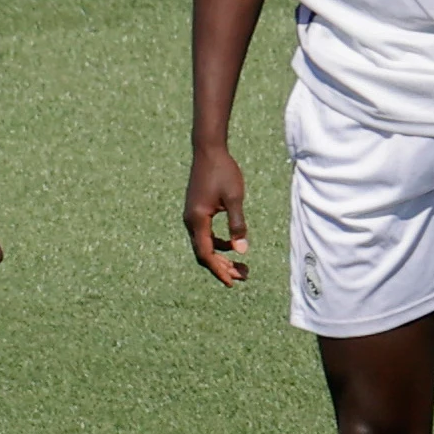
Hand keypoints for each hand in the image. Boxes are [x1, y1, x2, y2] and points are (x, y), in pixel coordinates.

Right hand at [185, 142, 249, 285]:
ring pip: (204, 245)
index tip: (232, 282)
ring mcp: (192, 216)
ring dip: (221, 257)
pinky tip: (231, 245)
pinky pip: (204, 235)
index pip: (206, 254)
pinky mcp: (196, 211)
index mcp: (198, 220)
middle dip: (222, 267)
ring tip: (240, 265)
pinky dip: (217, 244)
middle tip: (243, 276)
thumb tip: (242, 251)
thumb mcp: (235, 198)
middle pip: (204, 253)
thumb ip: (237, 225)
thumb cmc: (223, 171)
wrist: (208, 150)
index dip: (219, 270)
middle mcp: (190, 221)